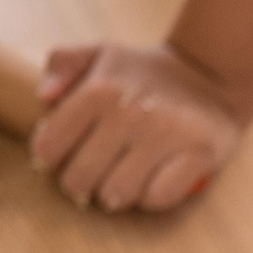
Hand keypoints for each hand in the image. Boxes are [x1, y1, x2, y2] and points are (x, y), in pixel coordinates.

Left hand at [30, 41, 249, 212]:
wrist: (209, 74)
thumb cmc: (141, 72)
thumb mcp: (98, 54)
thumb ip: (60, 65)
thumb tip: (43, 97)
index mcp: (99, 90)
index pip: (49, 147)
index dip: (49, 158)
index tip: (61, 155)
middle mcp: (130, 113)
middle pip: (79, 178)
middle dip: (78, 183)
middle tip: (90, 174)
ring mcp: (167, 135)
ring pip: (117, 194)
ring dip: (114, 193)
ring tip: (118, 178)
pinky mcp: (200, 154)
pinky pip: (158, 198)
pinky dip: (150, 197)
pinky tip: (151, 181)